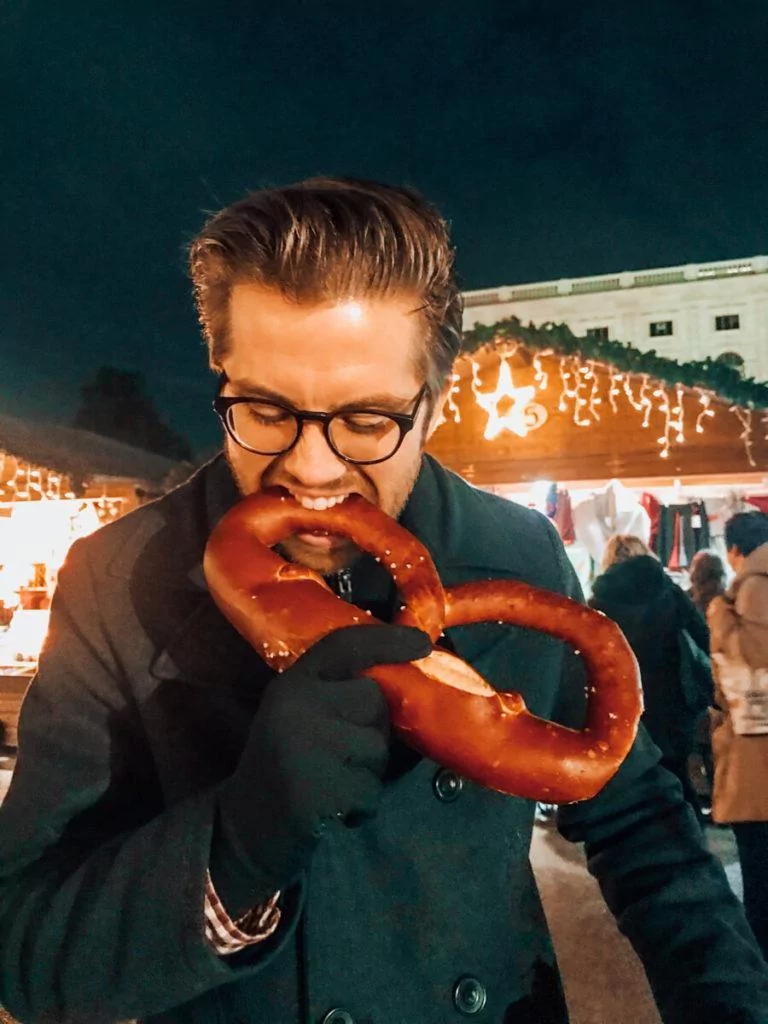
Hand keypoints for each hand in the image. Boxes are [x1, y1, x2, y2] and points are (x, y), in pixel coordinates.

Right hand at [212, 623, 430, 908]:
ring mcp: (306, 744)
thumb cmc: (286, 769)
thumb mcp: (301, 717)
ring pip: (377, 748)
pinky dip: (362, 805)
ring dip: (368, 773)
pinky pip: (370, 790)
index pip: (345, 645)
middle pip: (373, 699)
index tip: (423, 643)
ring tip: (334, 782)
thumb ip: (339, 694)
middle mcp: (296, 704)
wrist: (243, 831)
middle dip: (374, 729)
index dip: (387, 641)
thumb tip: (407, 682)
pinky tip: (333, 809)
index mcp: (292, 683)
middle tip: (344, 754)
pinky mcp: (319, 787)